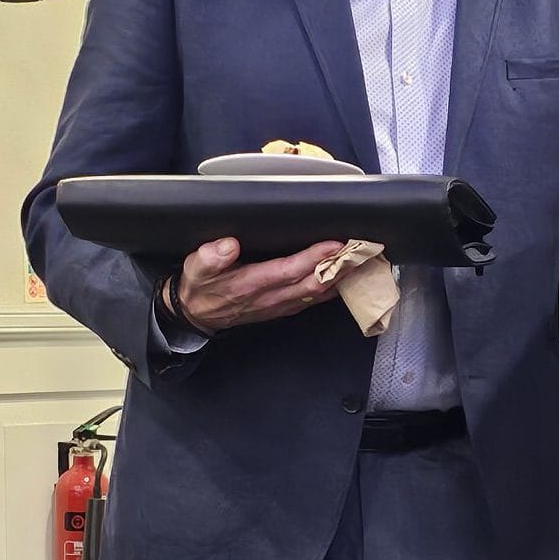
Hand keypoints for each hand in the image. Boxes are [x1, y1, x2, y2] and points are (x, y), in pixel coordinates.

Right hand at [174, 237, 345, 333]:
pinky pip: (314, 300)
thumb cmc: (199, 287)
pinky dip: (334, 289)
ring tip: (363, 261)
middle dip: (338, 267)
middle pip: (313, 284)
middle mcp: (270, 298)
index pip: (289, 270)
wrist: (197, 315)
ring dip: (341, 278)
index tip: (334, 245)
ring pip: (318, 294)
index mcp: (250, 284)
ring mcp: (280, 305)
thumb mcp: (195, 269)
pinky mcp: (285, 308)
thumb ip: (210, 257)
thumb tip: (228, 245)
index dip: (313, 258)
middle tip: (361, 249)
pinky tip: (347, 278)